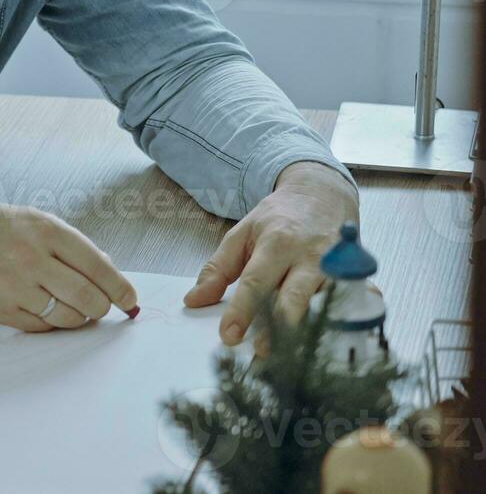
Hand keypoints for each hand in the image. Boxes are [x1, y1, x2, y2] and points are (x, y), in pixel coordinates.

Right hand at [0, 194, 137, 330]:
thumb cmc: (0, 229)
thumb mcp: (39, 222)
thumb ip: (75, 247)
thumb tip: (111, 278)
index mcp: (45, 231)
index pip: (97, 267)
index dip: (120, 288)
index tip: (129, 299)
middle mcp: (29, 258)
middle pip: (86, 297)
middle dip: (102, 307)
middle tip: (102, 307)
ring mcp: (13, 287)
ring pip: (66, 317)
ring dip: (79, 317)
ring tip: (74, 307)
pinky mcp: (0, 310)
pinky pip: (41, 326)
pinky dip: (52, 322)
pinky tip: (48, 308)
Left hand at [183, 161, 358, 350]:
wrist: (321, 193)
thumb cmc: (278, 219)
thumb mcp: (241, 235)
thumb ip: (217, 268)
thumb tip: (194, 300)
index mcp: (276, 244)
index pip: (255, 282)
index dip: (242, 311)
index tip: (228, 335)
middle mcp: (309, 257)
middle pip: (294, 298)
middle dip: (278, 328)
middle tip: (261, 353)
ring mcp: (337, 268)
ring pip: (324, 306)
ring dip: (308, 333)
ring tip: (291, 357)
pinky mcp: (357, 277)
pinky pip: (353, 304)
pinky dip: (345, 322)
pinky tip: (333, 341)